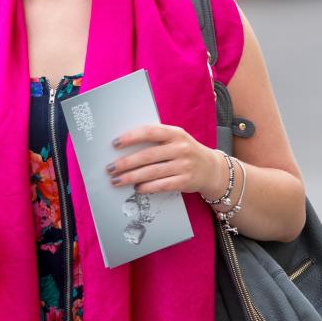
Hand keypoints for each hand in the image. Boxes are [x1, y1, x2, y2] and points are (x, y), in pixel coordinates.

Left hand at [106, 124, 226, 196]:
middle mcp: (180, 148)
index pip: (150, 132)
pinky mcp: (185, 181)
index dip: (131, 137)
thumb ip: (156, 139)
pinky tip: (137, 188)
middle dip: (126, 163)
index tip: (115, 144)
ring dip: (132, 177)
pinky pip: (162, 185)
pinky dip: (147, 187)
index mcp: (175, 133)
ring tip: (117, 180)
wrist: (211, 168)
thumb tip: (125, 147)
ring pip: (152, 172)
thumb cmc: (185, 151)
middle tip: (110, 168)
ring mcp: (184, 165)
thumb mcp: (175, 139)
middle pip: (148, 155)